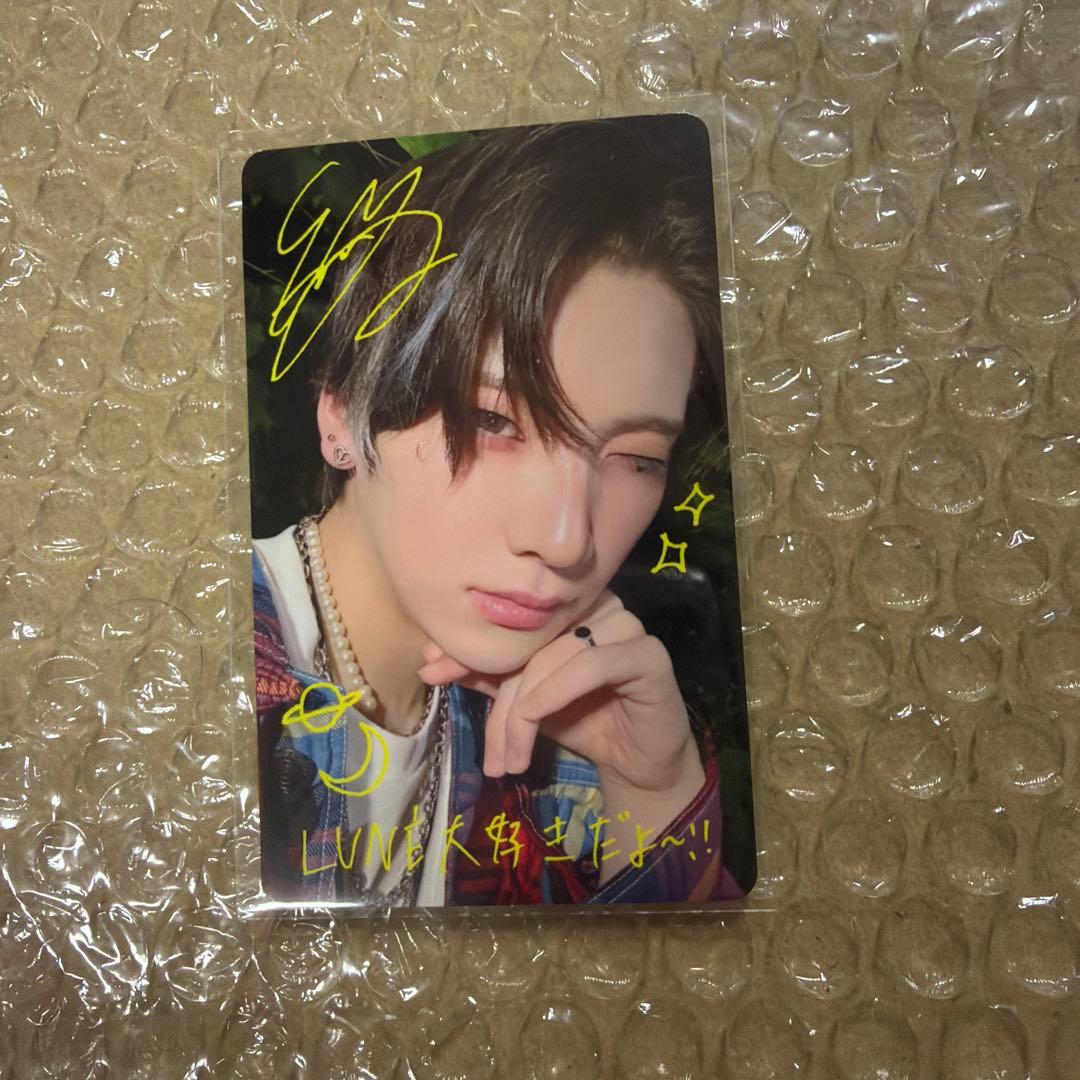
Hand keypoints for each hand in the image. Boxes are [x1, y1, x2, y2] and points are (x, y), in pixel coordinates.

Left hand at [417, 591, 699, 795]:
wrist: (639, 761)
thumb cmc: (584, 720)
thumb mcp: (525, 701)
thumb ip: (487, 676)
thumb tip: (430, 661)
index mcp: (568, 605)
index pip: (511, 622)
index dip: (468, 648)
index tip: (431, 672)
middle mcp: (599, 605)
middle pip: (530, 642)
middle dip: (499, 699)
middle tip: (486, 751)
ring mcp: (627, 626)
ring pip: (554, 658)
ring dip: (524, 714)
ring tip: (510, 759)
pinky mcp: (649, 655)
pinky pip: (593, 665)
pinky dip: (556, 692)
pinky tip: (536, 720)